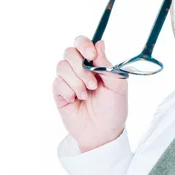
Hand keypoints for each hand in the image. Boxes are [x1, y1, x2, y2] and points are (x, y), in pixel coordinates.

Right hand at [52, 36, 128, 151]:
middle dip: (80, 68)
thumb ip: (107, 64)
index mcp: (95, 64)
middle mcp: (79, 69)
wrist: (103, 132)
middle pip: (69, 52)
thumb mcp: (117, 85)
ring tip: (86, 95)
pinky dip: (69, 91)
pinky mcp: (59, 92)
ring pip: (62, 66)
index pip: (82, 43)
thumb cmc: (113, 108)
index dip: (84, 44)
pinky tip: (76, 100)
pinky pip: (57, 82)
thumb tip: (100, 43)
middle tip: (93, 84)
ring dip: (76, 82)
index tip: (91, 55)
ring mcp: (68, 80)